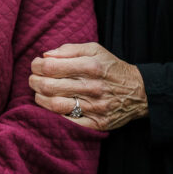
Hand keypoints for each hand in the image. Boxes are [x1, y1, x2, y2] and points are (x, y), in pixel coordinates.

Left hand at [29, 42, 147, 130]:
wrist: (139, 92)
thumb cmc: (111, 68)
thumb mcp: (95, 50)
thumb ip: (69, 49)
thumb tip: (45, 55)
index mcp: (90, 66)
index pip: (51, 67)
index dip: (37, 66)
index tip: (36, 65)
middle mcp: (92, 87)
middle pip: (49, 86)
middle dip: (34, 82)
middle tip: (33, 79)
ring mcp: (95, 107)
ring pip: (55, 105)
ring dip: (40, 98)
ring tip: (39, 93)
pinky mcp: (97, 124)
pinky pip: (68, 122)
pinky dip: (54, 115)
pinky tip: (51, 107)